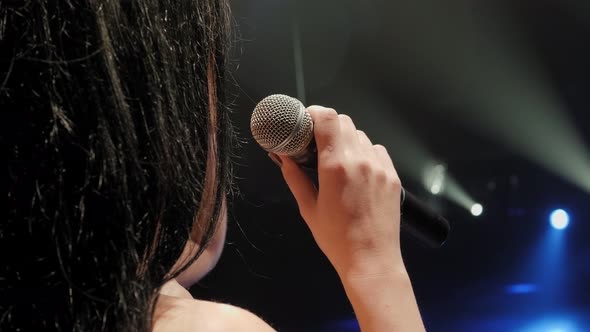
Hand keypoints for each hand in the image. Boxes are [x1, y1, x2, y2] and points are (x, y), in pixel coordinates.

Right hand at [274, 106, 404, 277]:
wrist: (371, 260)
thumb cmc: (335, 238)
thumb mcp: (308, 208)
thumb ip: (294, 177)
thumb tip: (283, 156)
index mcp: (336, 166)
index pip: (328, 118)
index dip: (314, 113)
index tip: (305, 122)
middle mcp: (360, 160)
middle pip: (344, 122)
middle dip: (327, 127)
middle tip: (316, 143)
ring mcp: (380, 166)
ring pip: (361, 135)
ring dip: (346, 140)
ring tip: (337, 160)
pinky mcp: (392, 175)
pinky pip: (376, 150)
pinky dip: (364, 152)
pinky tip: (357, 170)